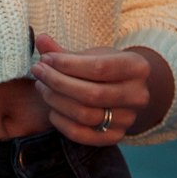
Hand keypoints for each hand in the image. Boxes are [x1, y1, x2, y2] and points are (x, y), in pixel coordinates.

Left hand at [29, 33, 172, 143]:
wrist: (127, 91)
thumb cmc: (107, 67)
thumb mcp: (92, 54)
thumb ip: (65, 51)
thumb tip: (40, 40)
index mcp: (137, 67)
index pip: (98, 68)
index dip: (67, 64)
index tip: (46, 58)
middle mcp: (138, 96)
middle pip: (91, 94)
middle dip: (58, 82)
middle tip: (38, 72)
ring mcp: (128, 120)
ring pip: (85, 115)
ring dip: (56, 101)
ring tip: (42, 87)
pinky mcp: (116, 137)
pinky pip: (83, 135)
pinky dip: (62, 123)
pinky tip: (51, 109)